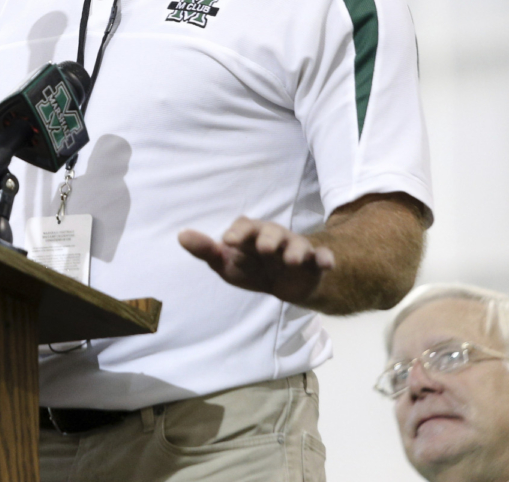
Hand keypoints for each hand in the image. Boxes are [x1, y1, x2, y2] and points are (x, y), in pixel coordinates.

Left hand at [178, 217, 335, 305]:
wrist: (286, 282)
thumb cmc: (251, 267)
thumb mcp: (227, 263)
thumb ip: (206, 251)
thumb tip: (181, 235)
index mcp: (251, 234)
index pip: (244, 227)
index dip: (237, 233)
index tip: (227, 241)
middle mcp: (274, 237)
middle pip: (271, 232)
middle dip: (268, 239)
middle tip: (264, 249)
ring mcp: (295, 249)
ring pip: (297, 245)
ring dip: (295, 251)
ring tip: (292, 260)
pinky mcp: (314, 263)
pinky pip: (322, 258)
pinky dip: (326, 259)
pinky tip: (327, 263)